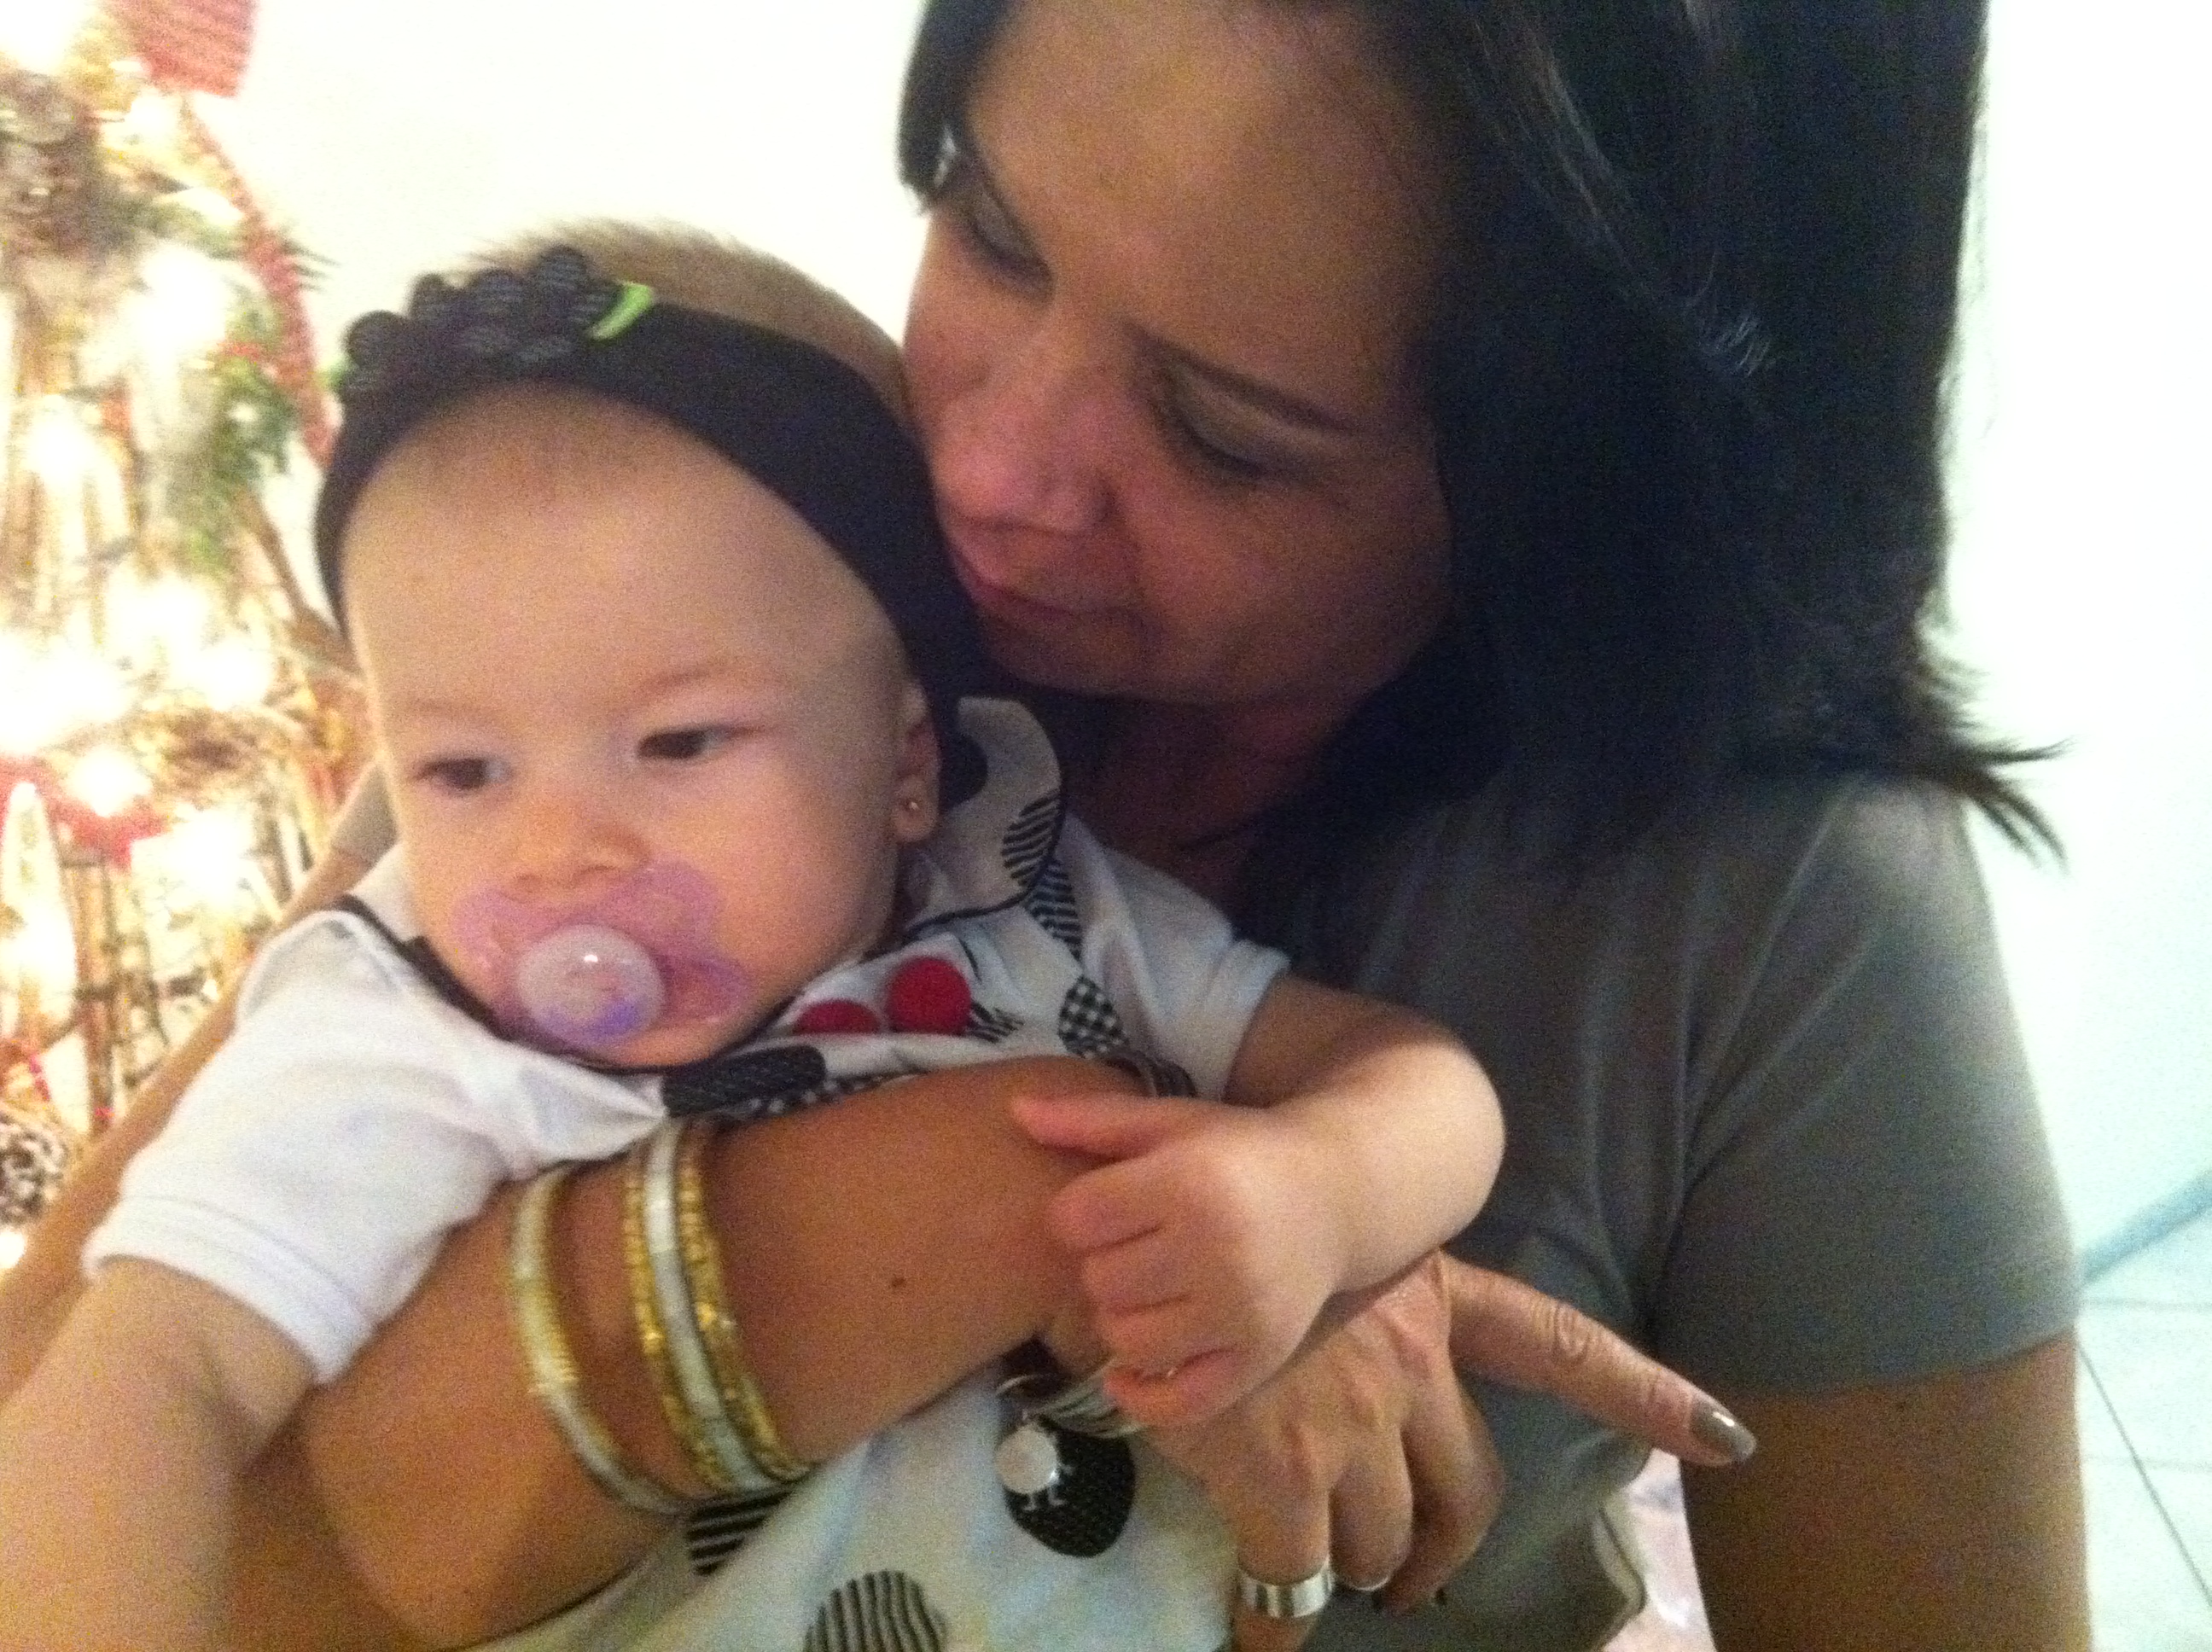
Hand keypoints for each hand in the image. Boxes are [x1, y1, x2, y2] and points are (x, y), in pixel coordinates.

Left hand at [1012, 1091, 1341, 1426]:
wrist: (1336, 1194)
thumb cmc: (1238, 1152)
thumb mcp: (1170, 1121)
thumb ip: (1092, 1119)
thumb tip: (1015, 1112)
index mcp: (1187, 1184)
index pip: (1075, 1219)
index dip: (1080, 1212)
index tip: (1109, 1204)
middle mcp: (1215, 1252)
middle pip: (1099, 1281)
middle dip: (1104, 1263)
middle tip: (1136, 1246)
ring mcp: (1239, 1314)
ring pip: (1126, 1341)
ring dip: (1121, 1319)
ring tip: (1148, 1289)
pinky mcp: (1256, 1360)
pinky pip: (1177, 1402)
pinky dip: (1141, 1395)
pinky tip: (1129, 1370)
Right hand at [1143, 1254, 1757, 1650]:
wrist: (1097, 1236)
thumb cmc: (1187, 1214)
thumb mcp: (1294, 1230)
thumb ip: (1337, 1285)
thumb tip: (1338, 1351)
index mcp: (1423, 1290)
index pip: (1554, 1344)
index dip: (1644, 1395)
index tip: (1726, 1437)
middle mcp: (1404, 1355)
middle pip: (1469, 1487)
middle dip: (1446, 1545)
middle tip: (1414, 1576)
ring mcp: (1347, 1418)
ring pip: (1388, 1539)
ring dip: (1367, 1573)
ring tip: (1332, 1582)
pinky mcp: (1279, 1472)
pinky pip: (1299, 1579)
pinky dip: (1282, 1621)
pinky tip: (1266, 1633)